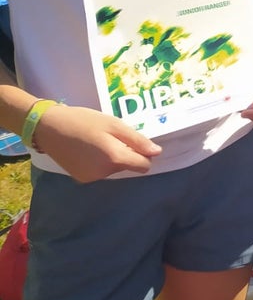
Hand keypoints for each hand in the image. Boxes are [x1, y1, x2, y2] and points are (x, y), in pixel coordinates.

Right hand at [34, 102, 161, 182]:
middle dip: (124, 152)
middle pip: (127, 166)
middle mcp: (105, 173)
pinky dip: (98, 162)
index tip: (136, 142)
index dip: (144, 154)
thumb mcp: (113, 125)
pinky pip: (99, 171)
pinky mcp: (81, 179)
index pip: (143, 166)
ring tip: (96, 140)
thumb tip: (157, 152)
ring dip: (111, 157)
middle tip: (110, 135)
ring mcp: (92, 178)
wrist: (49, 128)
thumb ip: (136, 140)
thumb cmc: (84, 121)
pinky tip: (87, 148)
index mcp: (115, 159)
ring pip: (113, 169)